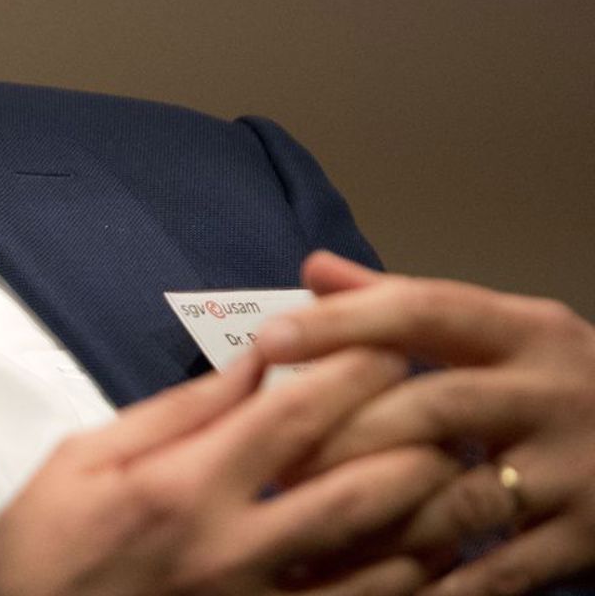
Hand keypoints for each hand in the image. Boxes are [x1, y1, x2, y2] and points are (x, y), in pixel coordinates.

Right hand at [0, 348, 460, 595]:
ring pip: (377, 567)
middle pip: (358, 492)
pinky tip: (416, 555)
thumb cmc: (41, 542)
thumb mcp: (85, 456)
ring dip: (423, 517)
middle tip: (440, 404)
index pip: (294, 417)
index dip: (353, 372)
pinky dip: (399, 585)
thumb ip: (177, 411)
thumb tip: (251, 363)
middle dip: (412, 441)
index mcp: (182, 488)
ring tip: (445, 474)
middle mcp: (231, 552)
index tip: (387, 339)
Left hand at [257, 252, 594, 595]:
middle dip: (345, 435)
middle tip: (272, 458)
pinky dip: (437, 583)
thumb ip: (405, 302)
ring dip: (379, 518)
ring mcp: (574, 471)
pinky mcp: (586, 540)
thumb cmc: (557, 387)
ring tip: (308, 529)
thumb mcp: (504, 330)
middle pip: (433, 408)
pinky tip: (380, 588)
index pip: (424, 311)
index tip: (270, 340)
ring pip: (458, 498)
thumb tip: (315, 270)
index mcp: (525, 332)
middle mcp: (552, 394)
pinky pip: (499, 570)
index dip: (342, 324)